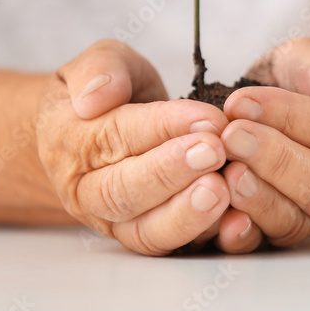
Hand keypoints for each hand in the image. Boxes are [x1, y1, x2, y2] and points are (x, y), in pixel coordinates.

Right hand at [35, 40, 231, 255]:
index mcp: (71, 142)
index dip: (163, 127)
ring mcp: (117, 222)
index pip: (117, 136)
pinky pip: (175, 247)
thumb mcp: (100, 63)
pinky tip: (238, 220)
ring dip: (188, 213)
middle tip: (216, 153)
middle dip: (173, 172)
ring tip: (223, 190)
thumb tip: (98, 96)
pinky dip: (206, 237)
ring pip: (147, 230)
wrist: (99, 133)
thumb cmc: (110, 93)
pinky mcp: (149, 237)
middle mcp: (87, 191)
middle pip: (125, 192)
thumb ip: (100, 70)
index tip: (207, 118)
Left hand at [212, 38, 309, 252]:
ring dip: (260, 197)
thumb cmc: (290, 88)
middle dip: (273, 158)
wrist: (279, 121)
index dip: (287, 116)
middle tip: (231, 137)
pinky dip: (245, 234)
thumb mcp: (299, 61)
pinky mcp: (279, 234)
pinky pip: (267, 243)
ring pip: (297, 217)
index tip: (240, 101)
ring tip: (227, 173)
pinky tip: (221, 217)